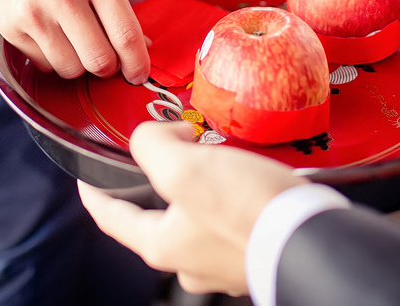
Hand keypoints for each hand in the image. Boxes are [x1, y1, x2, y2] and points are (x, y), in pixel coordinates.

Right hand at [0, 0, 149, 82]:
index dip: (137, 63)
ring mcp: (33, 11)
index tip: (138, 74)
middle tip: (105, 57)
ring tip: (73, 39)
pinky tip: (48, 31)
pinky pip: (44, 63)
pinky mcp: (10, 26)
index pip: (125, 34)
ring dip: (78, 63)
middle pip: (99, 60)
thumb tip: (138, 46)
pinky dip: (51, 56)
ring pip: (71, 69)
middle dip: (107, 66)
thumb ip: (116, 4)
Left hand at [78, 121, 307, 295]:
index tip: (86, 178)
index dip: (93, 192)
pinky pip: (231, 219)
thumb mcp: (183, 167)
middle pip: (157, 214)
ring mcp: (224, 261)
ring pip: (196, 215)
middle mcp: (190, 262)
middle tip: (170, 148)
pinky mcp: (254, 252)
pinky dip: (231, 196)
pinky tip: (246, 177)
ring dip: (200, 185)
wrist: (314, 235)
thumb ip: (150, 146)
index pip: (111, 217)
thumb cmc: (249, 210)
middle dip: (159, 179)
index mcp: (161, 245)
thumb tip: (155, 137)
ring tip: (214, 156)